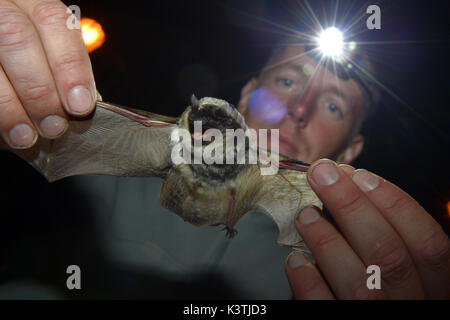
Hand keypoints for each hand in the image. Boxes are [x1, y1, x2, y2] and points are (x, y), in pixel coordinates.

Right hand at [0, 0, 95, 148]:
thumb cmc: (27, 60)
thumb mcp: (45, 53)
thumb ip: (61, 71)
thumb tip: (83, 103)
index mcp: (31, 3)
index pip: (53, 21)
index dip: (70, 65)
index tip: (80, 105)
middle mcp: (0, 5)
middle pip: (17, 37)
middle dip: (40, 89)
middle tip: (54, 126)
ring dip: (10, 106)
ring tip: (26, 137)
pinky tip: (4, 131)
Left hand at [285, 159, 449, 298]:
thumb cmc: (391, 298)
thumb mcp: (409, 278)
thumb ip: (393, 245)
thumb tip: (354, 196)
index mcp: (437, 291)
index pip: (430, 244)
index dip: (396, 205)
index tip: (361, 177)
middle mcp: (415, 309)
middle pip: (389, 255)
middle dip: (351, 206)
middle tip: (322, 175)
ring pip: (360, 284)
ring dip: (327, 240)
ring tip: (305, 215)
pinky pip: (326, 311)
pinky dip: (309, 284)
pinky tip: (296, 262)